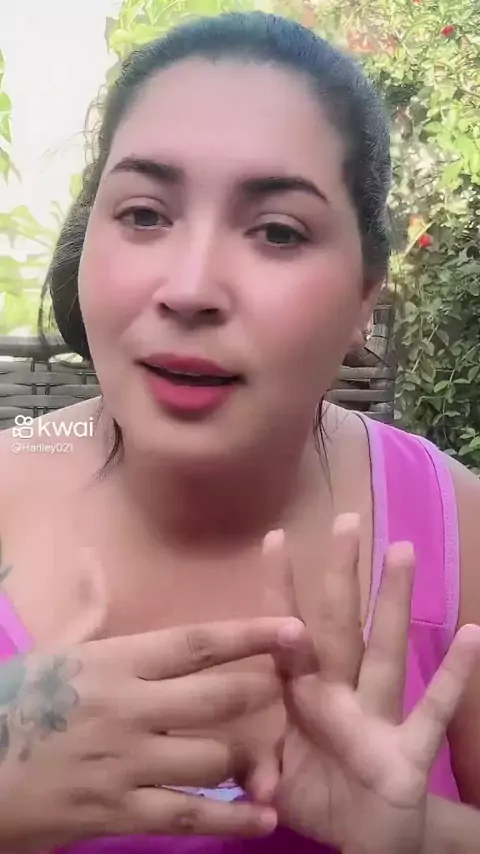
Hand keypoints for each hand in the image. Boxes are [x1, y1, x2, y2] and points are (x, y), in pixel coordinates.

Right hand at [0, 552, 304, 851]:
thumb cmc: (15, 702)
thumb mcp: (52, 649)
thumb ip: (87, 607)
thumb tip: (89, 555)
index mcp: (116, 661)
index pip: (196, 643)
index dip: (249, 634)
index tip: (293, 629)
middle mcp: (129, 708)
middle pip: (216, 699)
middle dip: (261, 695)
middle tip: (290, 693)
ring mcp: (125, 763)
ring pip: (211, 759)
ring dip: (249, 759)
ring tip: (270, 761)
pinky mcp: (117, 812)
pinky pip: (188, 816)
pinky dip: (231, 819)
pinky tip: (262, 818)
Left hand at [265, 515, 479, 853]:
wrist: (361, 842)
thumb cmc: (315, 794)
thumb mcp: (274, 781)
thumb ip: (256, 767)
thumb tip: (246, 774)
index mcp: (302, 696)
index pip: (286, 634)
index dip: (280, 589)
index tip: (273, 537)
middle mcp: (340, 694)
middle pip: (339, 626)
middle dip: (340, 575)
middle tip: (345, 520)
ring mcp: (377, 717)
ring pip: (386, 651)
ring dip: (394, 603)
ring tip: (403, 551)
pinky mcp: (408, 752)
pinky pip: (432, 711)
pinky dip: (453, 677)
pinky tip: (473, 635)